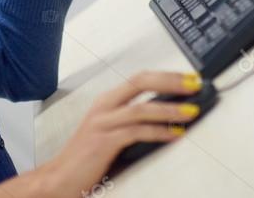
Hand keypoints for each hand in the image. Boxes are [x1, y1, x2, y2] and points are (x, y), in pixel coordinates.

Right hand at [35, 70, 203, 196]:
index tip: (188, 78)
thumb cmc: (87, 156)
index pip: (139, 78)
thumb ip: (132, 120)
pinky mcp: (103, 142)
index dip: (165, 75)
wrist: (60, 177)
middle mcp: (104, 106)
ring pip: (142, 108)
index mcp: (106, 101)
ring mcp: (102, 123)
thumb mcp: (110, 131)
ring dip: (170, 109)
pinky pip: (136, 132)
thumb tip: (166, 114)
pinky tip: (174, 134)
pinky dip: (159, 132)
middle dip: (170, 82)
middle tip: (194, 84)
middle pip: (140, 82)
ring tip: (191, 112)